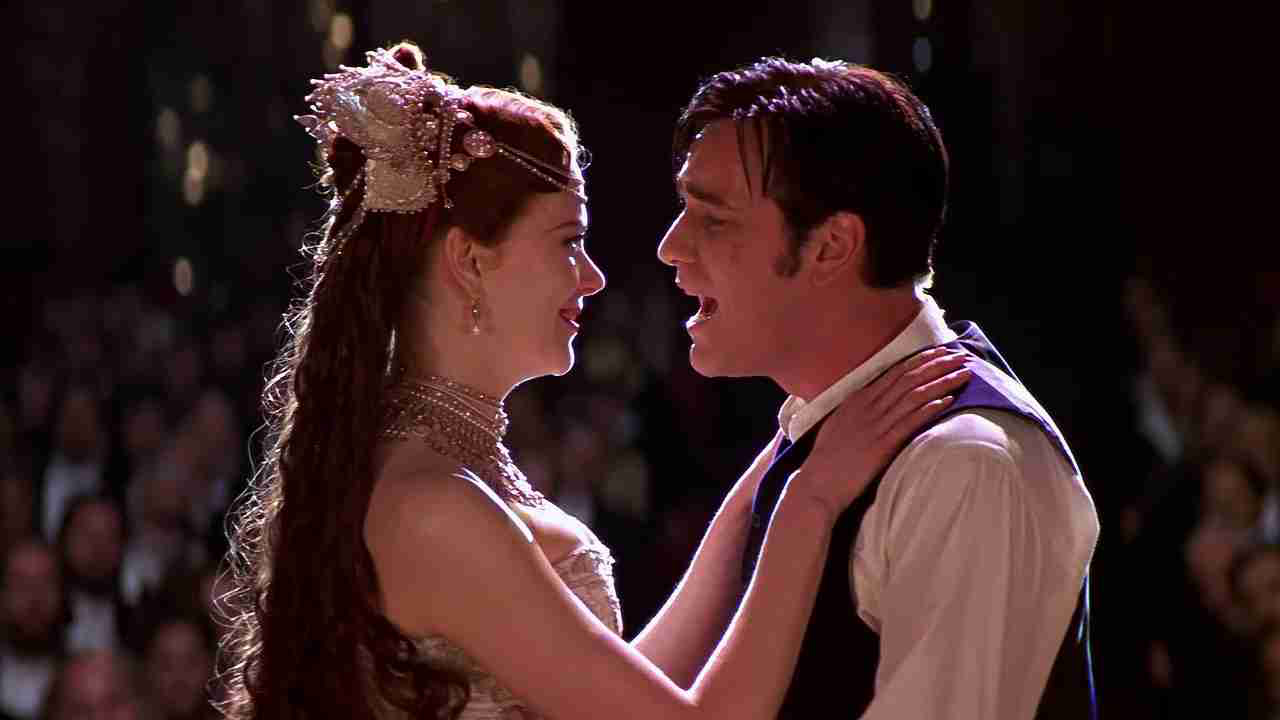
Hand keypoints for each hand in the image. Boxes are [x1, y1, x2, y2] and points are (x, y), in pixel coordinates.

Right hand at [784, 347, 971, 519]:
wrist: (818, 483)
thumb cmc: (827, 458)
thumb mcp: (838, 424)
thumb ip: (857, 409)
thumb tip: (872, 400)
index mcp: (857, 399)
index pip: (894, 372)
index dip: (920, 360)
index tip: (940, 351)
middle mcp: (868, 406)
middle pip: (909, 378)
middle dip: (937, 364)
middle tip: (961, 355)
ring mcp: (875, 425)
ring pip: (914, 395)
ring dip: (941, 381)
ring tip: (964, 373)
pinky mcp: (882, 444)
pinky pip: (910, 421)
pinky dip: (930, 408)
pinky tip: (948, 400)